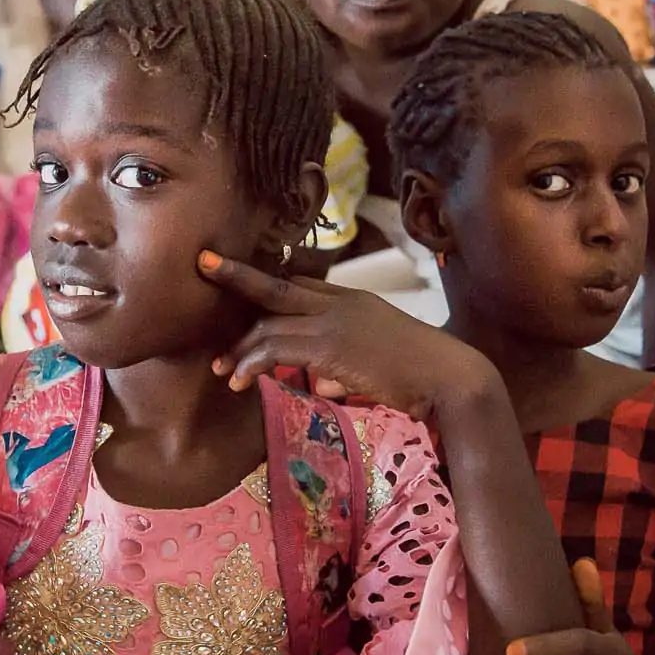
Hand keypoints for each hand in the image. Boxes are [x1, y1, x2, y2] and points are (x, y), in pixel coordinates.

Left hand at [198, 250, 495, 420]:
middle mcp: (340, 303)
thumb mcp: (376, 363)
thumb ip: (343, 368)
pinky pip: (277, 348)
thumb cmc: (421, 376)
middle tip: (203, 270)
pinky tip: (241, 380)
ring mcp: (335, 322)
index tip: (234, 274)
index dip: (264, 280)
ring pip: (269, 324)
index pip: (299, 284)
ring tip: (222, 369)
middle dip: (236, 276)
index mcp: (352, 301)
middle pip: (276, 286)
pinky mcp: (331, 346)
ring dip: (241, 348)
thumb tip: (323, 384)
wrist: (451, 378)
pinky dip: (252, 363)